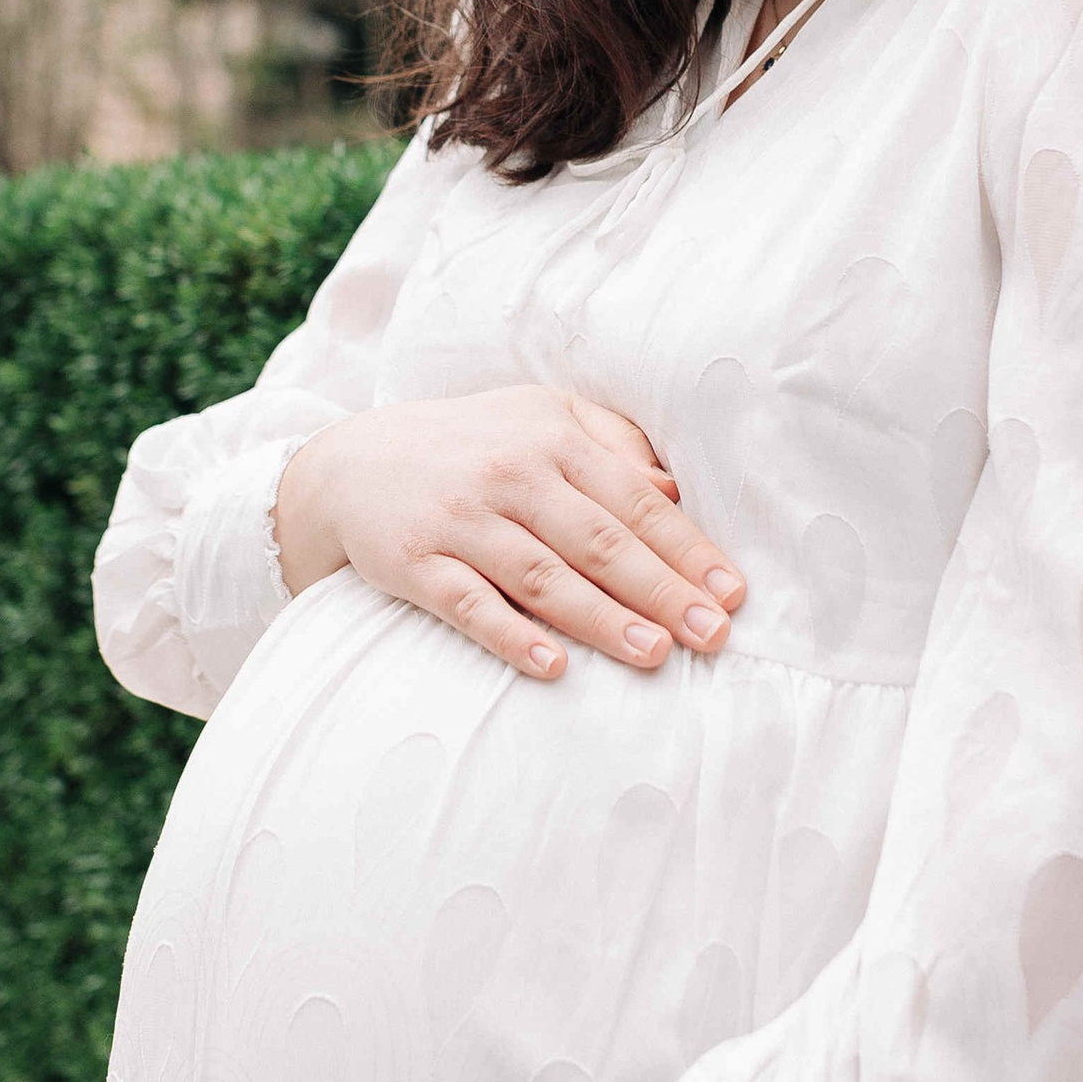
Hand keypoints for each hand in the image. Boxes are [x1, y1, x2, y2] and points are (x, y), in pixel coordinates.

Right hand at [275, 384, 743, 679]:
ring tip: (654, 655)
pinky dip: (510, 635)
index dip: (686, 550)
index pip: (634, 501)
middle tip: (713, 636)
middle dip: (661, 591)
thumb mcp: (540, 416)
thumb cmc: (470, 443)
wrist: (351, 462)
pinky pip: (468, 605)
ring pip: (543, 576)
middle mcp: (510, 475)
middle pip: (599, 541)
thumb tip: (674, 492)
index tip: (731, 594)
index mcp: (552, 438)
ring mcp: (460, 519)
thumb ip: (610, 444)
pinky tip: (552, 665)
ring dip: (601, 619)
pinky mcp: (415, 561)